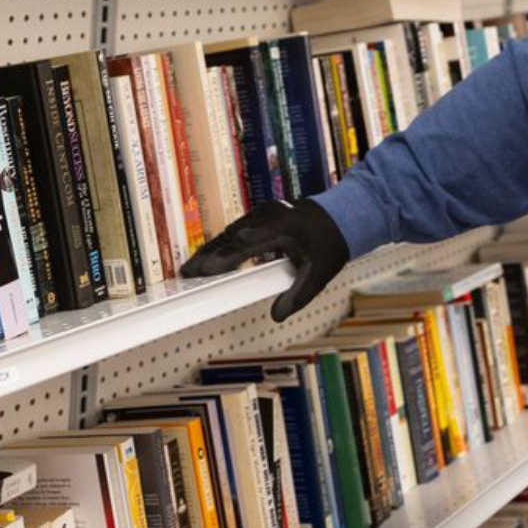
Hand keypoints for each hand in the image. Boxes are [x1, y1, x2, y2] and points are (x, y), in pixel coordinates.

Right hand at [179, 198, 349, 320]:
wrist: (343, 216)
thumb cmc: (330, 245)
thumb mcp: (319, 275)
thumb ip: (298, 297)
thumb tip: (277, 316)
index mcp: (281, 228)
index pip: (244, 245)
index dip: (221, 259)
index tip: (201, 271)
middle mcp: (268, 216)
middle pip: (230, 237)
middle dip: (206, 256)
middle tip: (185, 275)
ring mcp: (263, 212)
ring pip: (230, 232)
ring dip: (211, 249)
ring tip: (191, 270)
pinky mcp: (260, 214)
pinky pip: (236, 229)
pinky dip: (222, 244)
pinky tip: (210, 258)